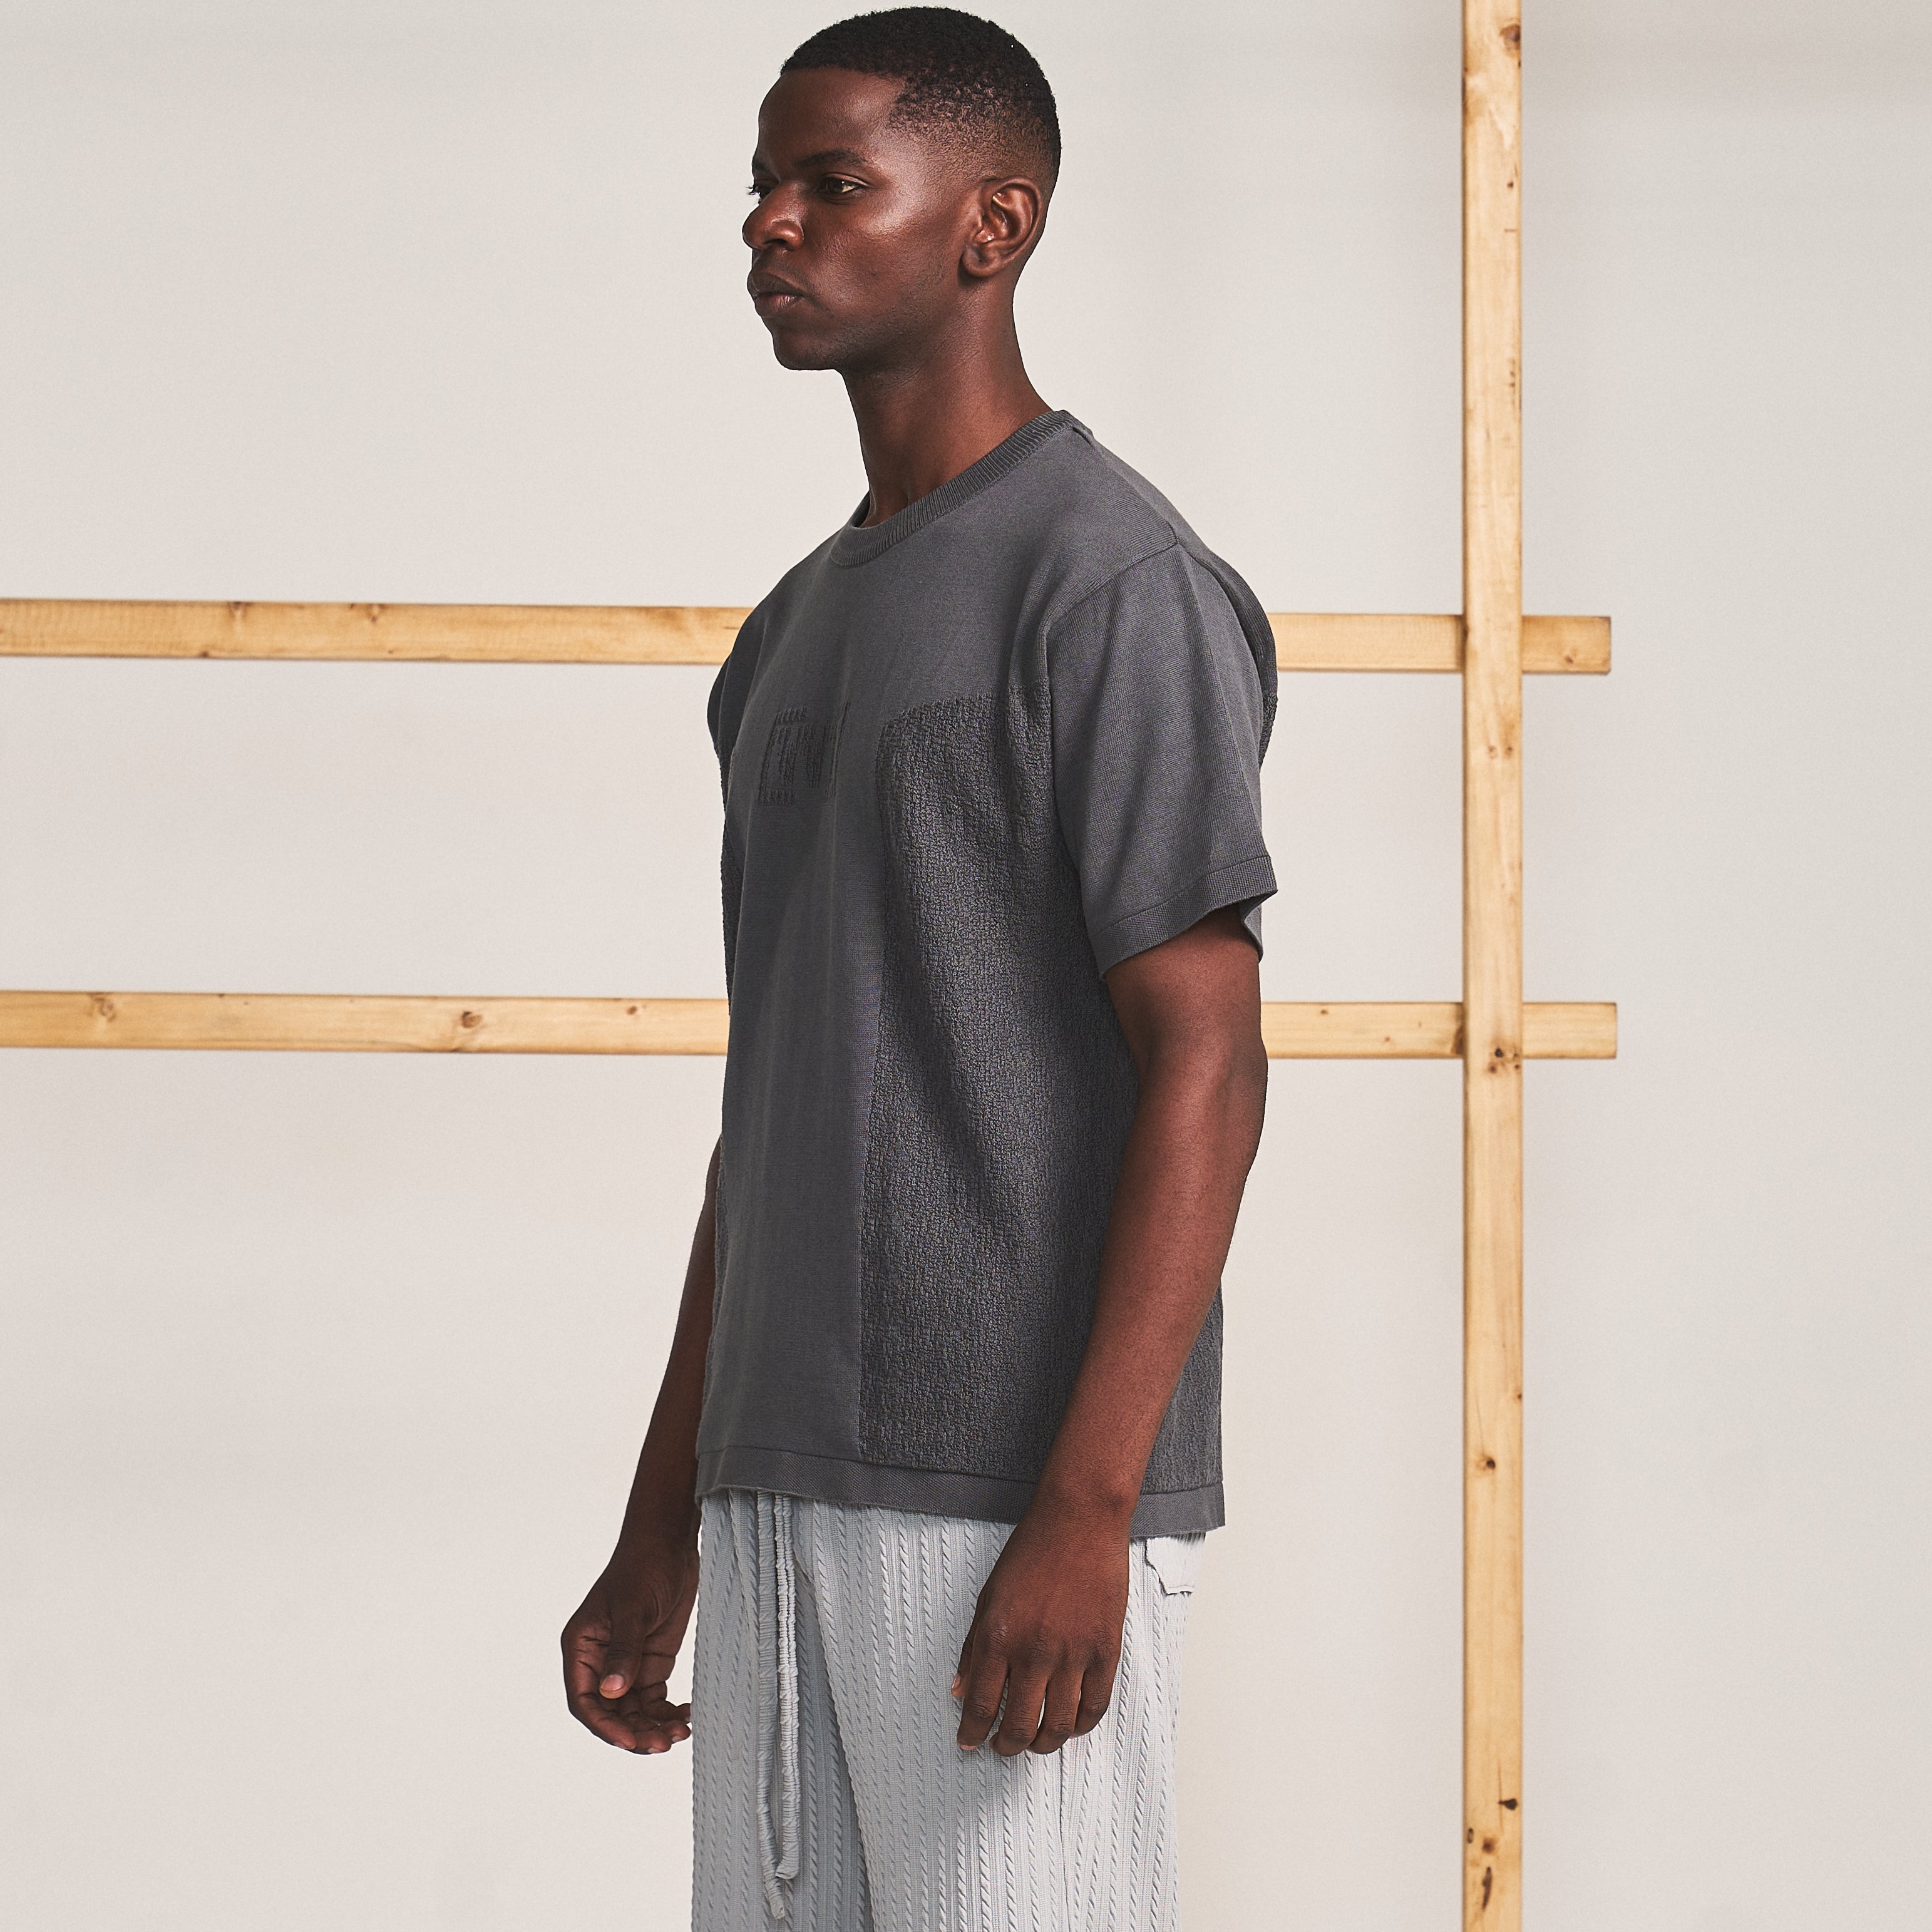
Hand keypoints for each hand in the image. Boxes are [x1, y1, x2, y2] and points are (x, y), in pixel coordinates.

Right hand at [561, 1536, 699, 1752]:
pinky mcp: (650, 1664)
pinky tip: (686, 1716)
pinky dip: (667, 1714)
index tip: (631, 1739)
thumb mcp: (633, 1609)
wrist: (671, 1543)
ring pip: (633, 1713)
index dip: (604, 1726)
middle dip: (635, 1733)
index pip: (585, 1701)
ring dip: (653, 1727)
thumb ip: (624, 1651)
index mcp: (582, 1648)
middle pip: (610, 1714)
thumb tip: (611, 1693)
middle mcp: (600, 1662)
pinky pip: (653, 1702)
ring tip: (680, 1733)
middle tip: (663, 1744)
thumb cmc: (643, 1566)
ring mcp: (626, 1665)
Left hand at [951, 1500, 1129, 1755]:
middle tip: (1001, 1747)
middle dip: (1005, 1746)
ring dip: (1042, 1744)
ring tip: (1034, 1742)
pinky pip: (1094, 1707)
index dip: (971, 1732)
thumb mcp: (988, 1597)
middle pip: (1017, 1725)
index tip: (969, 1743)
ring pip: (1058, 1726)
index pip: (979, 1704)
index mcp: (999, 1636)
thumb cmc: (1032, 1552)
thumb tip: (959, 1690)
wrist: (1079, 1521)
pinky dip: (1080, 1726)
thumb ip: (972, 1647)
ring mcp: (1073, 1654)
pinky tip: (1070, 1725)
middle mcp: (1034, 1651)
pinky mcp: (1105, 1651)